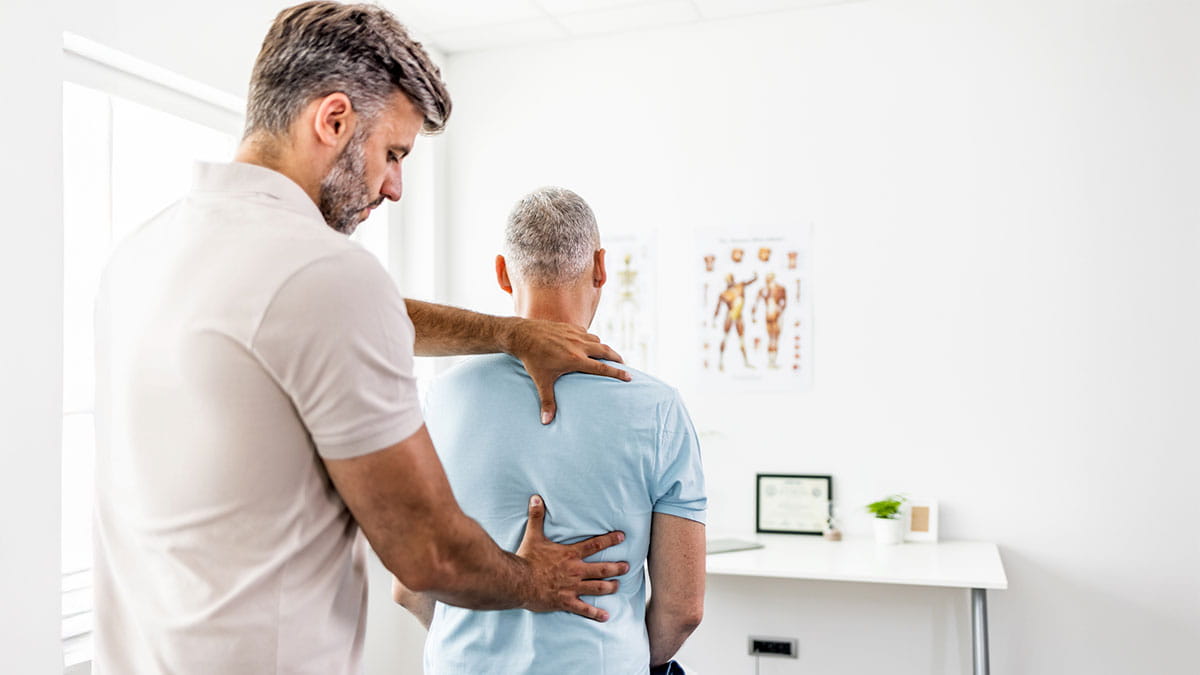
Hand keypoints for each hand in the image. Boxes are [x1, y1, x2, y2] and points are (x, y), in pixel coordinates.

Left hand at [505, 318, 629, 423]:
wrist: (523, 335)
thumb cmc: (533, 359)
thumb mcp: (541, 381)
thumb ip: (547, 401)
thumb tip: (546, 422)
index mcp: (575, 360)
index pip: (602, 367)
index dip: (617, 372)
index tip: (630, 376)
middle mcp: (578, 345)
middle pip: (606, 350)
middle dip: (617, 358)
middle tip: (624, 365)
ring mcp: (575, 334)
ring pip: (597, 340)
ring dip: (603, 348)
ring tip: (606, 355)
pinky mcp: (570, 327)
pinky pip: (586, 333)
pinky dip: (591, 340)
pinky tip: (588, 345)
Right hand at [516, 495, 628, 621]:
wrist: (517, 581)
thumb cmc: (526, 559)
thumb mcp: (533, 536)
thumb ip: (537, 517)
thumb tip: (536, 498)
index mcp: (570, 554)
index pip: (595, 545)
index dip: (610, 540)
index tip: (622, 537)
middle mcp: (575, 571)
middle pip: (602, 569)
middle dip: (616, 567)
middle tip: (627, 566)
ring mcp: (572, 588)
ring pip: (597, 588)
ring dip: (610, 587)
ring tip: (618, 586)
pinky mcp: (566, 602)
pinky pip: (584, 609)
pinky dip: (595, 613)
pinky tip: (606, 616)